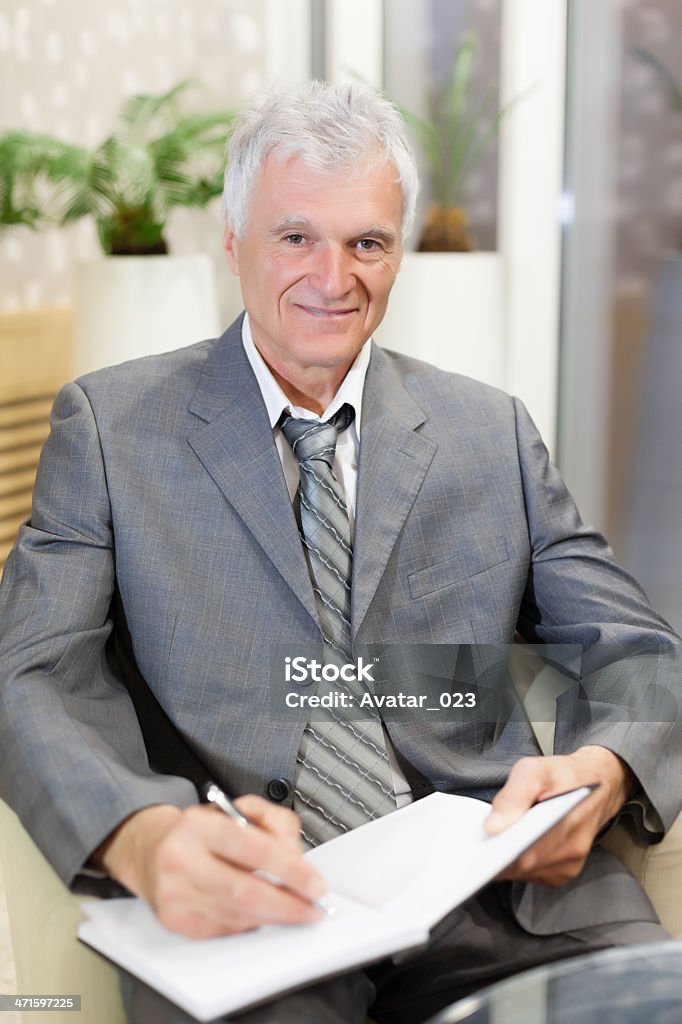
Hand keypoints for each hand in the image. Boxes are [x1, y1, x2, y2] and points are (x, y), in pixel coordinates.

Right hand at [94, 796, 326, 937]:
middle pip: (245, 891)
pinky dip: (250, 922)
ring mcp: (175, 894)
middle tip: (312, 908)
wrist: (152, 852)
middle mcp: (181, 859)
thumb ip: (274, 823)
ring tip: (293, 909)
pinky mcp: (175, 921)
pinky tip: (258, 912)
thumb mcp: (238, 810)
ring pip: (238, 915)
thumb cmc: (201, 832)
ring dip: (273, 916)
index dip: (290, 870)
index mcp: (199, 825)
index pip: (252, 848)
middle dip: (288, 905)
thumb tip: (297, 859)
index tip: (315, 884)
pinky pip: (226, 929)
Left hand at [485, 746, 634, 886]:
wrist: (599, 784)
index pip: (526, 854)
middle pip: (523, 867)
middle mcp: (572, 850)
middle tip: (483, 841)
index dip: (499, 855)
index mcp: (566, 822)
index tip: (482, 848)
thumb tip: (493, 828)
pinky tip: (515, 846)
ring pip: (527, 873)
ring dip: (509, 860)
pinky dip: (520, 863)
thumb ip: (513, 796)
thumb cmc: (563, 775)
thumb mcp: (534, 770)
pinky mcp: (566, 872)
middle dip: (499, 856)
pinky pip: (535, 875)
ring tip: (499, 839)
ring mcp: (570, 865)